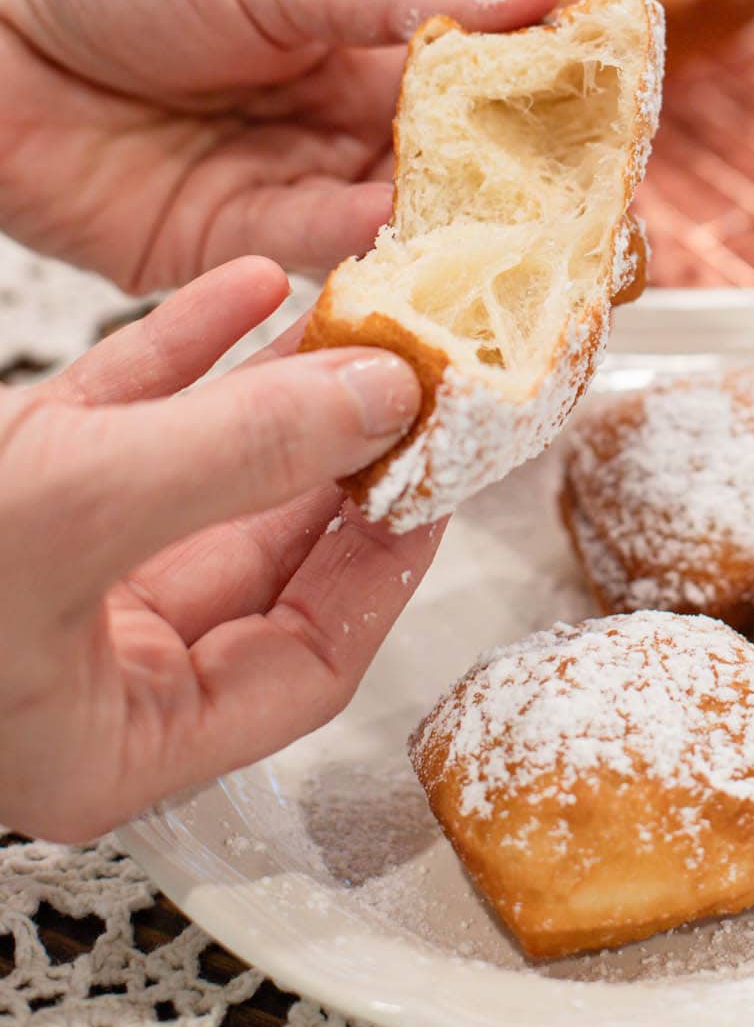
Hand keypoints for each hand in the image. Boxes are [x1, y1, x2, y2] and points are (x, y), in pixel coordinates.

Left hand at [0, 0, 563, 289]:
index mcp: (349, 30)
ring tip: (531, 255)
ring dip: (456, 243)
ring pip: (391, 225)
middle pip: (444, 167)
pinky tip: (428, 269)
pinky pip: (310, 269)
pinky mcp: (217, 251)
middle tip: (599, 226)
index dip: (541, 104)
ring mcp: (273, 186)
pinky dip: (372, 273)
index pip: (471, 77)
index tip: (618, 130)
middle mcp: (323, 115)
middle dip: (516, 194)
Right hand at [0, 258, 440, 841]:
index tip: (440, 473)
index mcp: (106, 735)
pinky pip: (110, 421)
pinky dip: (173, 355)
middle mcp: (75, 657)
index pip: (300, 666)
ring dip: (265, 393)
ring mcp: (33, 569)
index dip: (383, 567)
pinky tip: (237, 290)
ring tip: (348, 315)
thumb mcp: (74, 513)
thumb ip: (236, 458)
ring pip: (187, 477)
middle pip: (253, 558)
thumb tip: (382, 398)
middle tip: (416, 378)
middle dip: (332, 457)